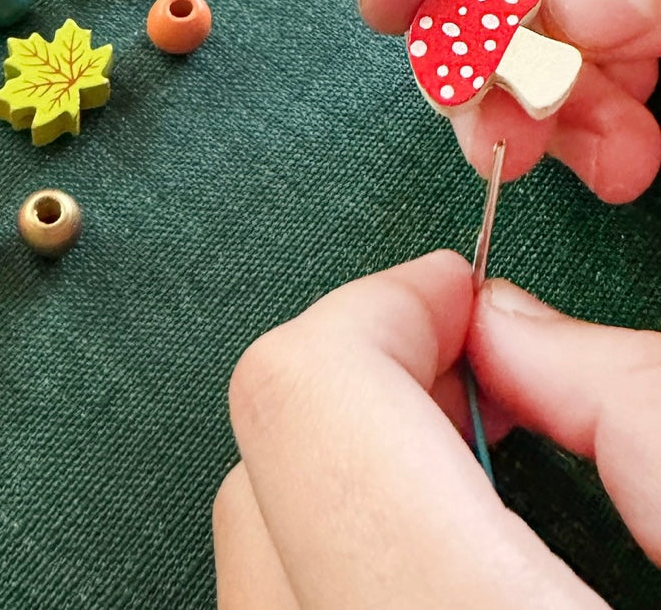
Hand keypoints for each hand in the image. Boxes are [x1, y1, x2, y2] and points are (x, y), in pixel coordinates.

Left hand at [214, 250, 660, 607]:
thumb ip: (627, 404)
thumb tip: (506, 320)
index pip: (305, 395)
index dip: (380, 308)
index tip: (455, 293)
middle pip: (263, 450)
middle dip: (369, 371)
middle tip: (479, 374)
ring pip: (252, 517)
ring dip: (346, 451)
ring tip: (463, 458)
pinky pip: (269, 581)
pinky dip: (331, 523)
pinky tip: (424, 531)